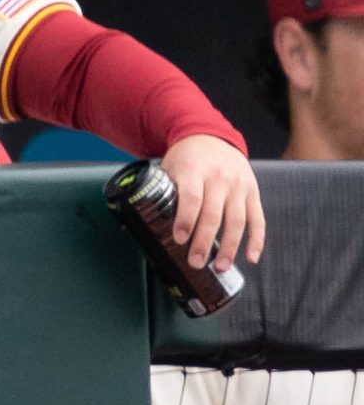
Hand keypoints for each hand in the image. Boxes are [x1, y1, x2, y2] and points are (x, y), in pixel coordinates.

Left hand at [161, 133, 264, 272]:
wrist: (212, 138)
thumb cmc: (185, 160)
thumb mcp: (169, 169)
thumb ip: (163, 193)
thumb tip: (147, 228)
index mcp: (194, 171)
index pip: (191, 197)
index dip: (186, 219)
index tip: (179, 239)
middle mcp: (220, 178)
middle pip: (214, 214)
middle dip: (205, 242)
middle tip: (196, 263)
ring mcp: (239, 186)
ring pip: (238, 220)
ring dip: (230, 247)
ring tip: (220, 267)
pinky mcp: (253, 192)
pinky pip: (258, 218)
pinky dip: (257, 240)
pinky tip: (251, 258)